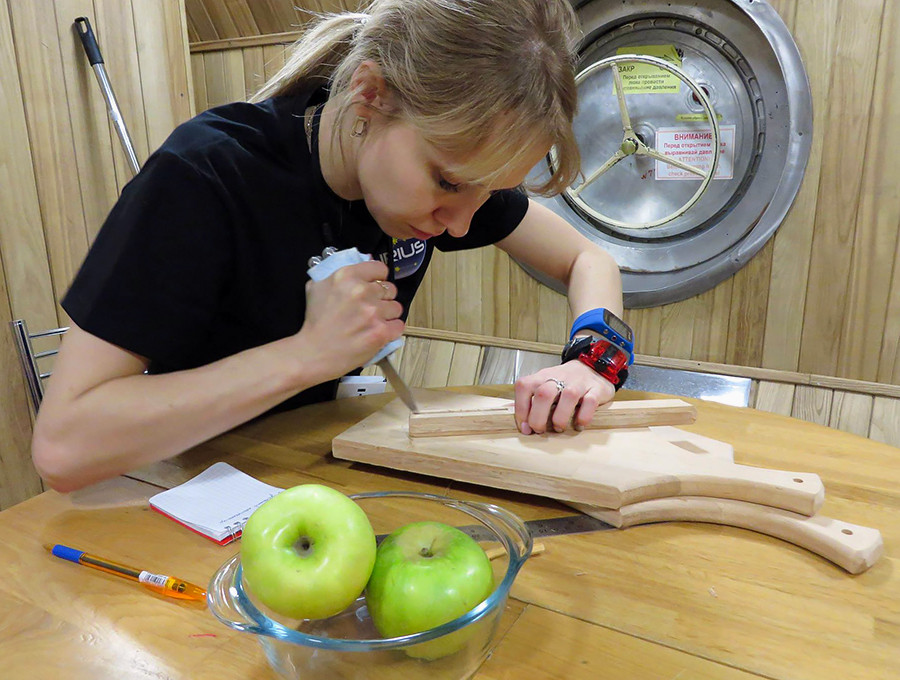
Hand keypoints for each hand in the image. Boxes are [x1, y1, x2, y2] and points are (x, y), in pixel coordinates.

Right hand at [298, 260, 404, 378]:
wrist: (313, 353)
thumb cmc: (314, 322)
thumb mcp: (317, 287)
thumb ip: (338, 274)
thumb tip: (359, 269)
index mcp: (346, 276)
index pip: (380, 268)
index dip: (378, 278)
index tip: (374, 286)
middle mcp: (362, 291)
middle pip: (390, 289)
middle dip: (382, 298)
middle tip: (370, 308)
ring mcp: (373, 312)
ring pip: (396, 307)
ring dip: (388, 315)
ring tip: (373, 323)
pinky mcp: (381, 332)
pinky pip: (399, 325)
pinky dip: (391, 330)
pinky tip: (378, 333)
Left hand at [514, 361, 615, 433]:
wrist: (593, 367)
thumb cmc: (565, 381)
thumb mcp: (545, 384)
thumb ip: (531, 399)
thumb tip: (519, 420)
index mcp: (543, 376)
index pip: (524, 387)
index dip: (521, 409)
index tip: (524, 427)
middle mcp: (560, 377)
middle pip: (543, 394)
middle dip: (538, 417)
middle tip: (540, 430)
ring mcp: (579, 383)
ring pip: (568, 396)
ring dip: (560, 418)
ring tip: (559, 428)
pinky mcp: (596, 389)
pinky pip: (590, 402)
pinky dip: (583, 417)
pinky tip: (578, 425)